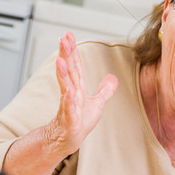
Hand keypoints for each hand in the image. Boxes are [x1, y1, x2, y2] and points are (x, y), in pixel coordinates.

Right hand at [44, 32, 117, 156]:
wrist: (69, 140)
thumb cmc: (81, 122)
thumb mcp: (97, 103)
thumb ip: (104, 90)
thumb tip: (113, 77)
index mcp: (78, 87)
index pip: (76, 65)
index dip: (73, 50)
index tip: (68, 35)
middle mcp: (71, 93)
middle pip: (69, 70)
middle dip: (67, 54)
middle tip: (63, 39)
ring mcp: (68, 105)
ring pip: (66, 86)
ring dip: (63, 73)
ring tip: (61, 60)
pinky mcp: (69, 119)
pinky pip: (69, 108)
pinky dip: (69, 100)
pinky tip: (69, 91)